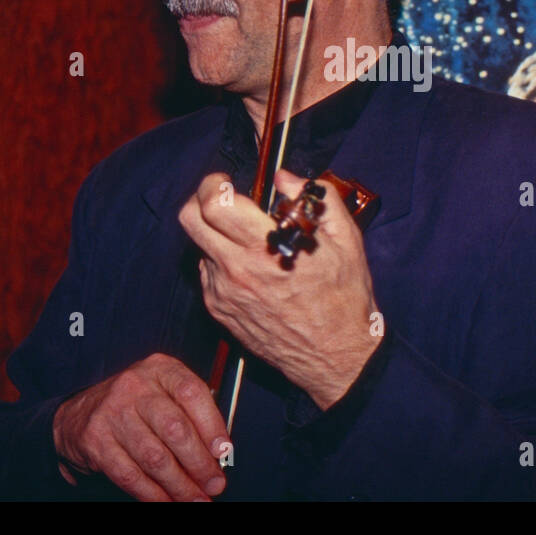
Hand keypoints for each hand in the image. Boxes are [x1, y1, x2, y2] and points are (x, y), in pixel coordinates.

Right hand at [52, 353, 229, 501]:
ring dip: (180, 485)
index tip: (224, 452)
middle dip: (199, 463)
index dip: (212, 425)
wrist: (81, 413)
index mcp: (160, 369)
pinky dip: (153, 494)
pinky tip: (167, 501)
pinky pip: (130, 475)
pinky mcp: (96, 441)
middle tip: (215, 484)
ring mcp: (112, 413)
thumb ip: (192, 415)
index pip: (191, 392)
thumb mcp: (164, 393)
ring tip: (196, 499)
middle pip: (174, 428)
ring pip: (154, 457)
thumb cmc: (136, 404)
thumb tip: (219, 454)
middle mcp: (135, 386)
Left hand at [179, 169, 381, 409]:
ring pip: (197, 245)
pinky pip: (207, 273)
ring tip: (244, 239)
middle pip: (189, 219)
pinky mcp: (220, 310)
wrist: (336, 355)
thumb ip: (317, 198)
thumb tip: (285, 178)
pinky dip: (221, 261)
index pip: (215, 203)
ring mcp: (223, 293)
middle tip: (222, 199)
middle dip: (201, 199)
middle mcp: (237, 270)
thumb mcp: (346, 240)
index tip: (227, 182)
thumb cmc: (343, 299)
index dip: (215, 183)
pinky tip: (249, 268)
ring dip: (214, 233)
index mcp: (266, 248)